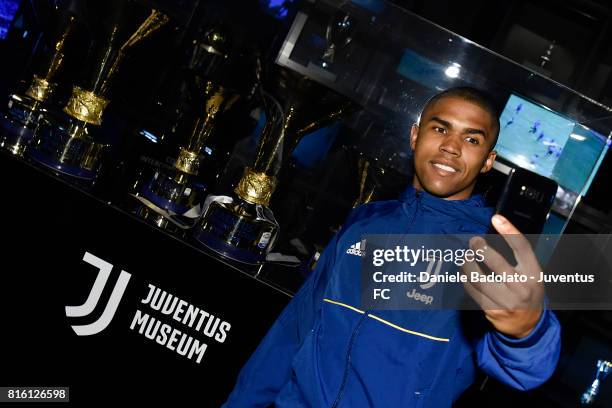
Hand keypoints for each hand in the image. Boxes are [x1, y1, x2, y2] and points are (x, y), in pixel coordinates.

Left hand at [462, 215, 544, 338]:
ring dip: (467, 264)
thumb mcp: (532, 274)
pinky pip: (473, 291)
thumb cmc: (527, 290)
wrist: (526, 324)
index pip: (522, 248)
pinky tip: (464, 272)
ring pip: (479, 278)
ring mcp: (506, 301)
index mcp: (534, 274)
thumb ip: (518, 257)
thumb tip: (495, 232)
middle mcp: (521, 288)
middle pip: (497, 263)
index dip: (509, 231)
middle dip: (481, 248)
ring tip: (465, 256)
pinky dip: (465, 279)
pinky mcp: (492, 310)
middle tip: (474, 241)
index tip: (496, 218)